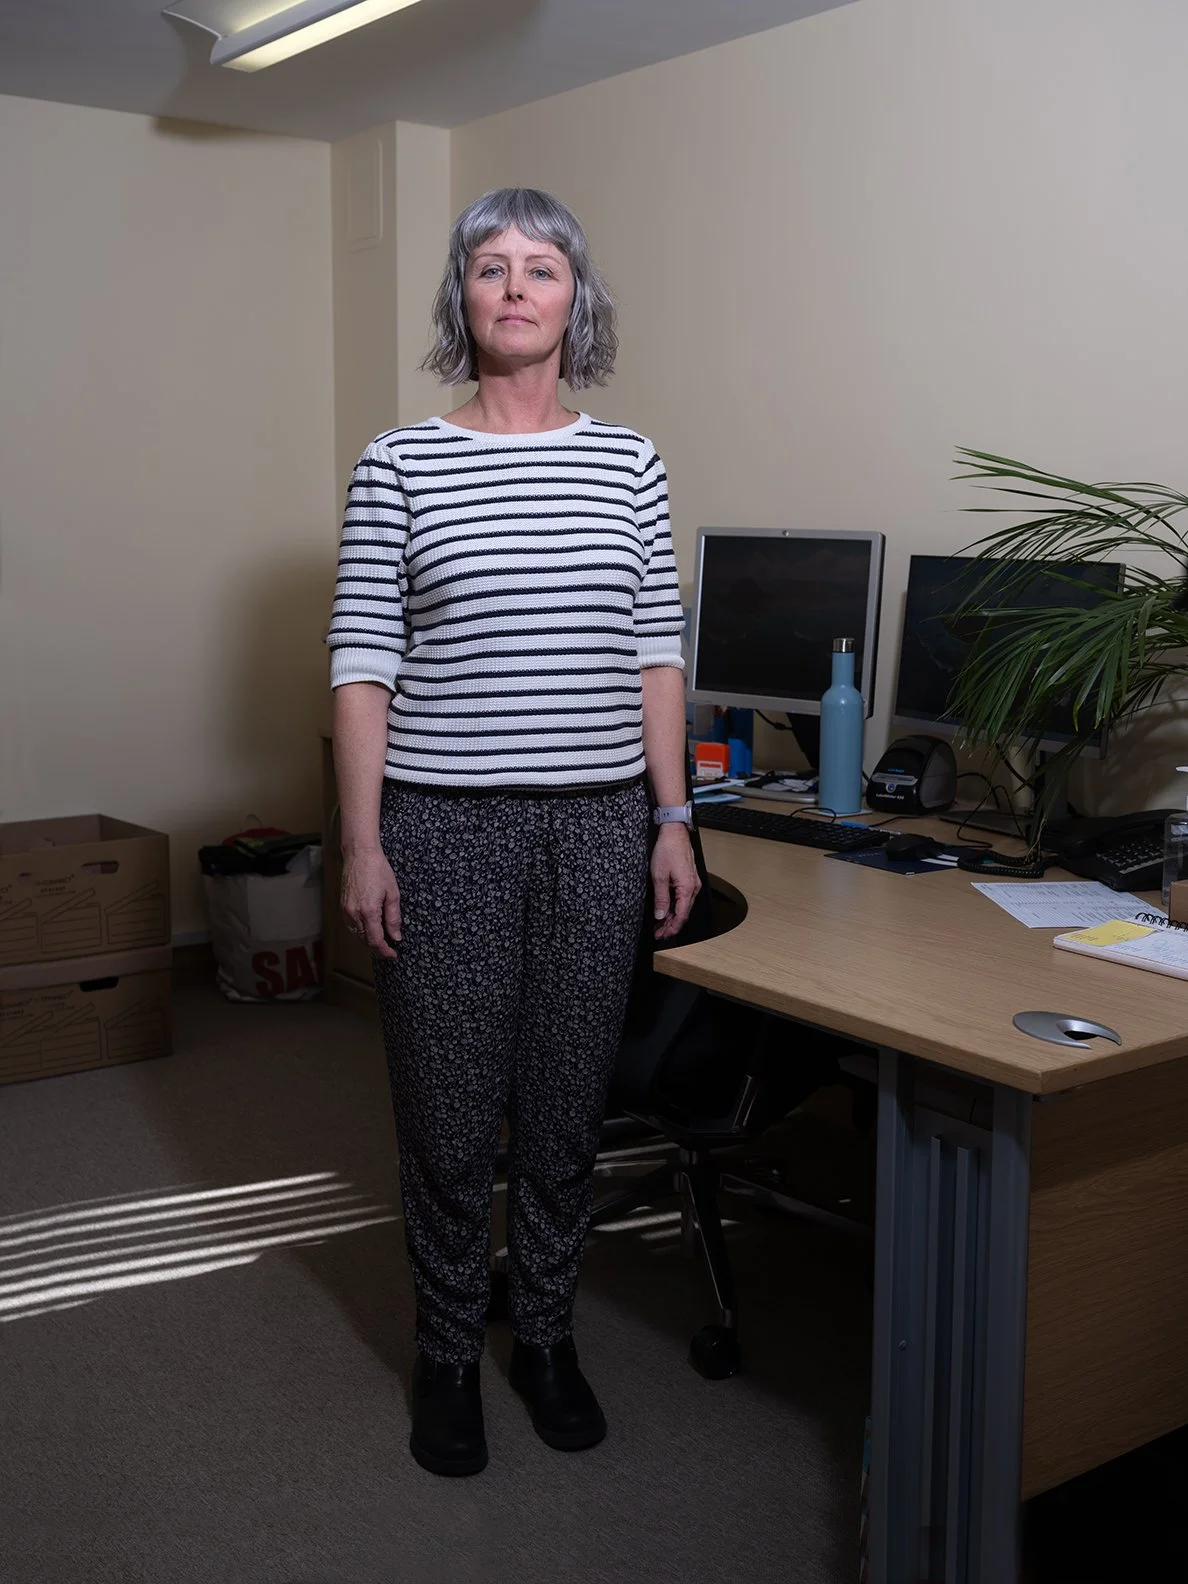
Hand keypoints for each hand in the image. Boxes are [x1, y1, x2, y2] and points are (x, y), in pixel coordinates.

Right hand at [341, 847, 401, 959]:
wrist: (359, 854)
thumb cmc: (378, 870)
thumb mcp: (393, 894)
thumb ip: (394, 918)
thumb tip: (396, 936)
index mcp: (368, 912)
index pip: (375, 941)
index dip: (385, 951)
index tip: (393, 955)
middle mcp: (354, 914)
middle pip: (365, 941)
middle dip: (378, 948)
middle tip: (390, 950)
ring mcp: (346, 910)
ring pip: (357, 935)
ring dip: (369, 941)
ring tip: (382, 942)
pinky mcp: (343, 906)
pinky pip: (351, 926)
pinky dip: (361, 932)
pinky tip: (370, 929)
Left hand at [651, 823, 700, 939]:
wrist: (674, 832)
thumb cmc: (668, 850)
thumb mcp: (659, 876)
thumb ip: (661, 898)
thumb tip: (661, 916)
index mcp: (687, 889)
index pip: (681, 916)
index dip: (671, 928)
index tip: (661, 935)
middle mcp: (693, 888)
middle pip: (683, 913)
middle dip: (671, 925)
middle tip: (658, 933)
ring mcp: (693, 883)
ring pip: (683, 906)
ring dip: (672, 916)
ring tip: (660, 924)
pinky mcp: (689, 878)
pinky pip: (683, 897)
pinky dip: (675, 906)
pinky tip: (666, 909)